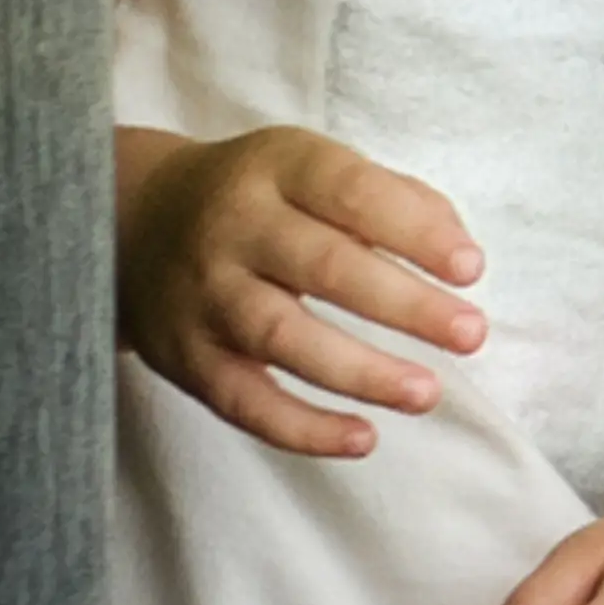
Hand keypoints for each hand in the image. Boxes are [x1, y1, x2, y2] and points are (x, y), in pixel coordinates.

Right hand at [122, 124, 485, 457]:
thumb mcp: (314, 166)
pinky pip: (244, 401)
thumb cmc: (260, 197)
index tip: (471, 268)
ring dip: (361, 372)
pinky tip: (363, 438)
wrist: (132, 220)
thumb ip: (393, 199)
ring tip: (425, 393)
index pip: (351, 193)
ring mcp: (206, 295)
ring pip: (283, 338)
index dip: (414, 231)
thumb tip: (458, 255)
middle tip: (471, 333)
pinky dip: (303, 428)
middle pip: (325, 268)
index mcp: (279, 168)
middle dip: (405, 305)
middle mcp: (236, 229)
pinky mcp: (186, 357)